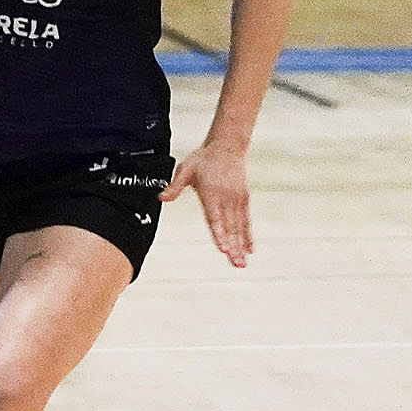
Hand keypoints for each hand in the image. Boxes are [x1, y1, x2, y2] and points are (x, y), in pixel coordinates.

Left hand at [164, 142, 252, 267]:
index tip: (223, 248)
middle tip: (235, 264)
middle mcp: (227, 199)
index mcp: (212, 193)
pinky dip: (248, 236)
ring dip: (241, 246)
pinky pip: (246, 221)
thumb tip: (161, 197)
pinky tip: (249, 250)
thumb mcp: (185, 169)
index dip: (219, 234)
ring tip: (242, 263)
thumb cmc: (203, 159)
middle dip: (233, 247)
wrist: (227, 146)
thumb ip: (174, 186)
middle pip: (230, 227)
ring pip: (239, 227)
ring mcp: (237, 200)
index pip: (215, 218)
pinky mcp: (244, 200)